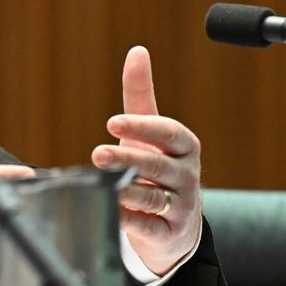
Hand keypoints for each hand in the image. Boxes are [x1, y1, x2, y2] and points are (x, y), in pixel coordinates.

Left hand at [91, 46, 201, 274]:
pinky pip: (149, 228)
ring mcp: (182, 207)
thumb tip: (137, 51)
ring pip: (154, 198)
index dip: (143, 127)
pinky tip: (113, 214)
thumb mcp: (149, 131)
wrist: (175, 224)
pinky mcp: (169, 235)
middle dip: (128, 159)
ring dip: (128, 191)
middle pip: (158, 165)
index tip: (112, 122)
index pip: (169, 133)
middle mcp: (187, 176)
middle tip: (98, 153)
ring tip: (106, 184)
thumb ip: (140, 93)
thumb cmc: (157, 166)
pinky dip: (131, 222)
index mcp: (185, 147)